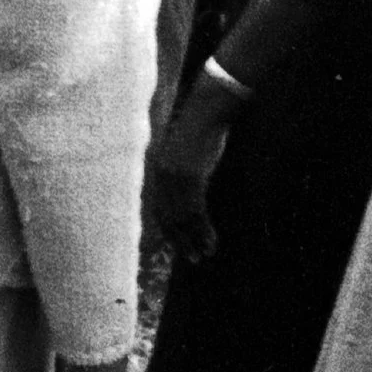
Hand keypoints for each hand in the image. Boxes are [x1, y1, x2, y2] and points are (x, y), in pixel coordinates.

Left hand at [151, 81, 239, 263]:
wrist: (206, 112)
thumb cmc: (200, 129)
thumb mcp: (187, 153)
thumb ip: (184, 171)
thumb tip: (191, 185)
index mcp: (160, 172)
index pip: (160, 208)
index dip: (169, 229)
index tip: (176, 244)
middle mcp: (163, 179)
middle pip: (169, 218)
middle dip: (180, 241)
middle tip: (191, 259)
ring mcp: (176, 180)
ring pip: (183, 220)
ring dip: (194, 241)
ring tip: (203, 256)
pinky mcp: (191, 179)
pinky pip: (196, 212)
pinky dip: (204, 230)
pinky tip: (212, 242)